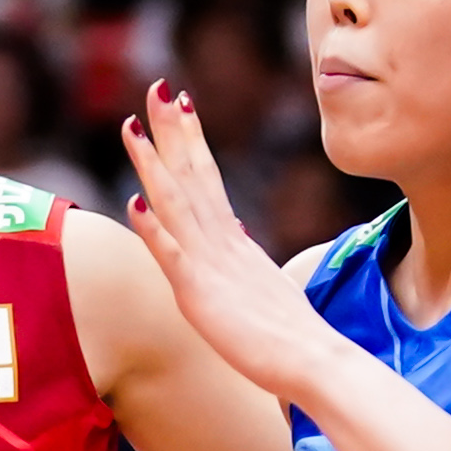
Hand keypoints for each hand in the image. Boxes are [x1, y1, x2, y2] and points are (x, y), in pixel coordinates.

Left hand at [112, 83, 324, 396]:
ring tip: (132, 125)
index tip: (179, 101)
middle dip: (172, 130)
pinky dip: (154, 228)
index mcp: (234, 241)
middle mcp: (222, 243)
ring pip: (177, 203)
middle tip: (157, 86)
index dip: (190, 139)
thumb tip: (237, 234)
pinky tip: (134, 202)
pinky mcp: (202, 294)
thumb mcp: (261, 285)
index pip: (208, 178)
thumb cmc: (292, 337)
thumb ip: (243, 258)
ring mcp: (212, 265)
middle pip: (193, 175)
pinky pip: (174, 256)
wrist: (317, 364)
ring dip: (153, 163)